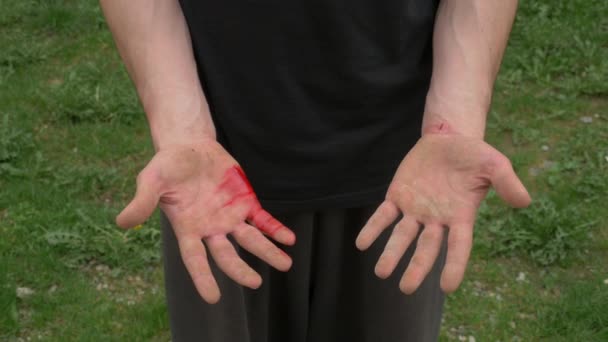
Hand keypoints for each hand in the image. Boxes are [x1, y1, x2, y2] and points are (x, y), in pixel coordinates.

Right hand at [116, 138, 295, 302]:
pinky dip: (275, 229)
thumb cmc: (168, 166)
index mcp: (187, 228)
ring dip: (268, 252)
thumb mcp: (151, 180)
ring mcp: (230, 217)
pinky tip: (289, 239)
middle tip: (254, 282)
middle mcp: (211, 228)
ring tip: (286, 264)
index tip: (213, 297)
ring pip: (251, 240)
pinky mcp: (245, 202)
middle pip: (227, 254)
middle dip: (240, 269)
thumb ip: (142, 201)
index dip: (203, 277)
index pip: (195, 259)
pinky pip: (263, 220)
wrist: (191, 147)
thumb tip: (121, 223)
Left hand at [356, 133, 530, 293]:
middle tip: (406, 288)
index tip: (447, 287)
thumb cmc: (473, 155)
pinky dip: (373, 229)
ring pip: (402, 236)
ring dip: (391, 253)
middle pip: (426, 248)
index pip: (458, 246)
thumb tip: (524, 202)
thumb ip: (507, 182)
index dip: (454, 265)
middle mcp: (436, 219)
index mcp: (461, 216)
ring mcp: (415, 210)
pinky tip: (362, 243)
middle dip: (416, 268)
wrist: (447, 138)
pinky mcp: (398, 196)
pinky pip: (383, 216)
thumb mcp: (494, 164)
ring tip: (381, 272)